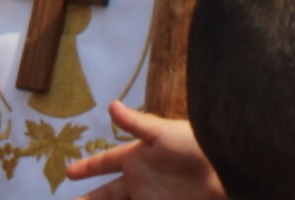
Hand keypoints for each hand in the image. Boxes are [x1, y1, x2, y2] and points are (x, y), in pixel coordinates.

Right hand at [66, 102, 225, 199]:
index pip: (105, 163)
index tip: (69, 173)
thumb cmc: (195, 146)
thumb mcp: (163, 133)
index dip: (87, 167)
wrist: (226, 169)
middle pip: (108, 193)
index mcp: (137, 158)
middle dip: (90, 199)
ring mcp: (152, 197)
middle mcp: (141, 181)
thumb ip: (136, 123)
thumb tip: (111, 104)